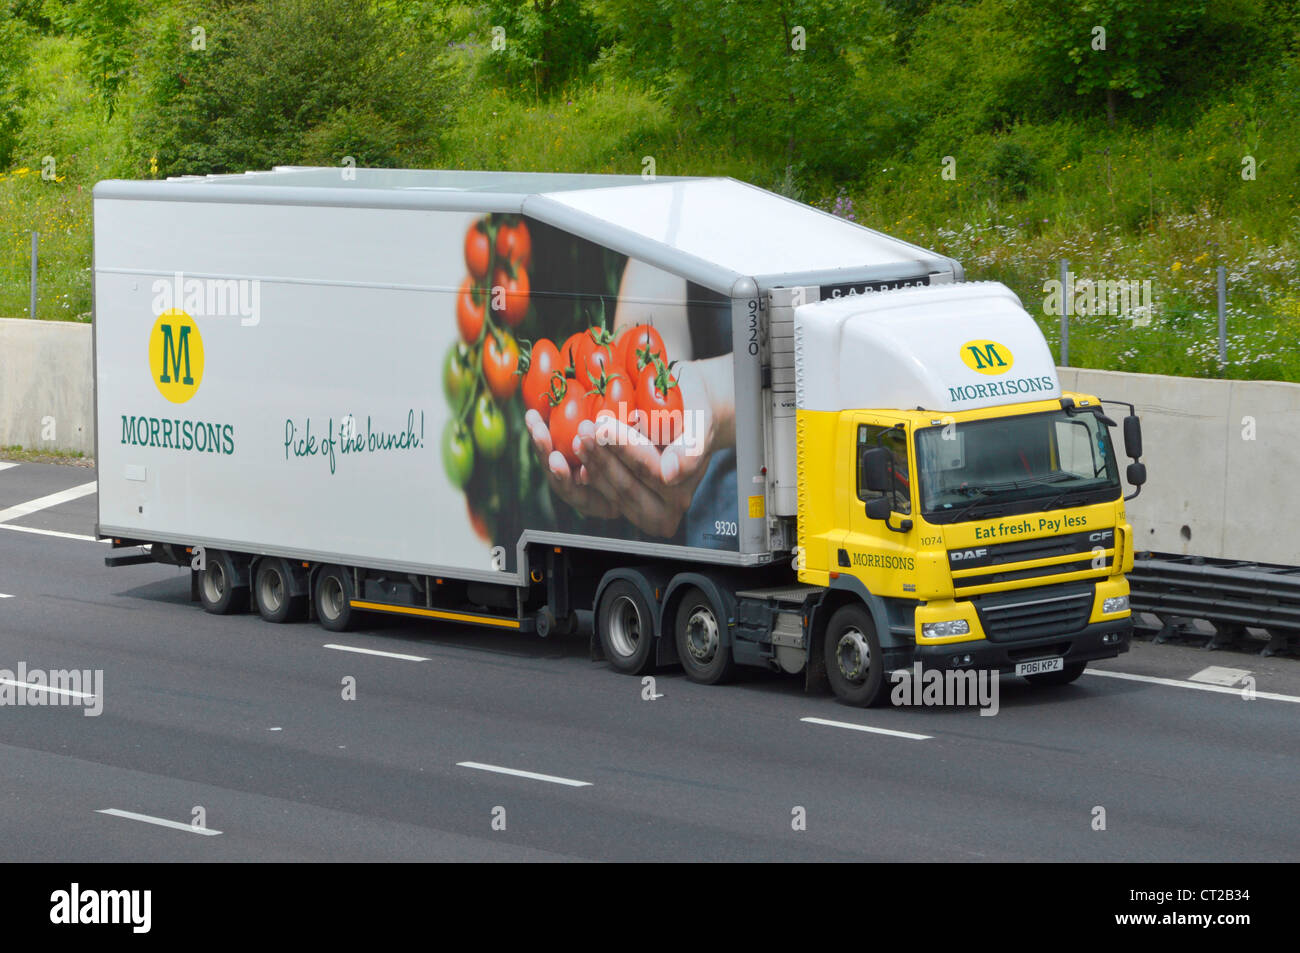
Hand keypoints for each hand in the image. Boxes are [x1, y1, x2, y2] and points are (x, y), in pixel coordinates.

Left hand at [524, 356, 733, 537]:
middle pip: (619, 487)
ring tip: (552, 435)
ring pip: (593, 493)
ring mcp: (626, 507)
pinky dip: (561, 471)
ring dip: (568, 464)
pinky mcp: (605, 498)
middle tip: (579, 428)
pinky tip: (547, 447)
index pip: (647, 472)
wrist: (683, 409)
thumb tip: (671, 473)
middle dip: (596, 456)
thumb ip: (692, 449)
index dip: (624, 450)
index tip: (604, 426)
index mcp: (677, 495)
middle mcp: (653, 510)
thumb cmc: (695, 410)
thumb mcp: (702, 423)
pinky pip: (579, 492)